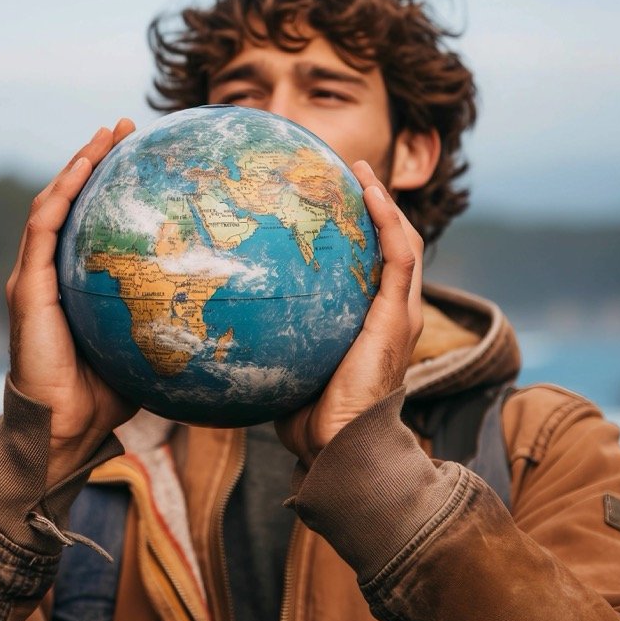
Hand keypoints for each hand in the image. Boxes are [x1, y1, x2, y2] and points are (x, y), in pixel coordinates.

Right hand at [6, 119, 138, 485]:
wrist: (64, 429)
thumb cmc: (106, 396)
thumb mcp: (146, 346)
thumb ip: (170, 318)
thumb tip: (229, 306)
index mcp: (73, 283)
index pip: (90, 222)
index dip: (110, 185)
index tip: (143, 156)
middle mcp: (49, 273)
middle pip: (69, 200)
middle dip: (94, 158)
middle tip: (125, 127)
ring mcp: (34, 277)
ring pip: (52, 204)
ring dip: (78, 163)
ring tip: (106, 133)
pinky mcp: (27, 287)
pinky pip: (43, 229)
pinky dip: (62, 193)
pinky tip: (83, 167)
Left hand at [275, 161, 423, 465]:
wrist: (337, 448)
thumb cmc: (306, 419)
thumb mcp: (287, 364)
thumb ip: (269, 338)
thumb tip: (216, 320)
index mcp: (370, 325)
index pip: (371, 268)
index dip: (359, 233)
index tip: (328, 202)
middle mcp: (391, 314)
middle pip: (393, 247)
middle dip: (375, 207)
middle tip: (346, 175)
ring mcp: (399, 314)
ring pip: (403, 243)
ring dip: (384, 203)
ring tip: (361, 172)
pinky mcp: (398, 316)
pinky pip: (400, 256)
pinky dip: (388, 220)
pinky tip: (368, 192)